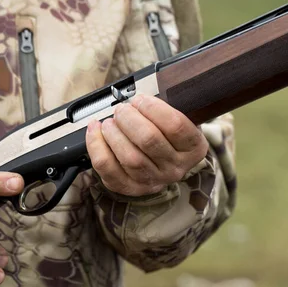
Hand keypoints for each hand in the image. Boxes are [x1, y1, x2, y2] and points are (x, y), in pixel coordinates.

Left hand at [86, 94, 207, 196]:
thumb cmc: (167, 135)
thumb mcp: (176, 120)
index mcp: (192, 148)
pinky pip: (108, 168)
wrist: (163, 163)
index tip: (140, 99)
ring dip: (113, 133)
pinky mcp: (129, 188)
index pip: (175, 126)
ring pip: (129, 157)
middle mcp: (175, 168)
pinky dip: (96, 146)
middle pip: (149, 140)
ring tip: (109, 121)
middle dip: (129, 118)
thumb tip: (135, 98)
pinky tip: (95, 131)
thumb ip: (162, 109)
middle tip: (121, 109)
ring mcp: (153, 181)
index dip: (153, 108)